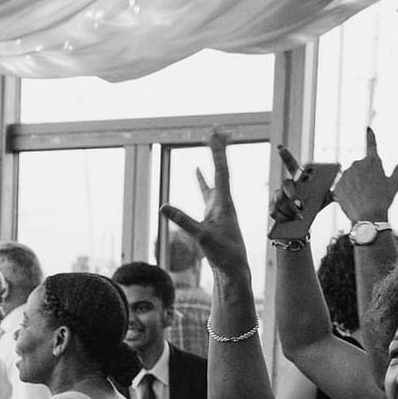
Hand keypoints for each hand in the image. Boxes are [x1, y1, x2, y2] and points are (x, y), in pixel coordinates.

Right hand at [161, 131, 246, 274]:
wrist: (234, 269)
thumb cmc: (223, 254)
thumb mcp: (202, 237)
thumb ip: (183, 221)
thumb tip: (162, 206)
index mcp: (224, 202)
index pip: (221, 171)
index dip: (217, 152)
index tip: (216, 134)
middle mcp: (223, 200)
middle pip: (220, 168)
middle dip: (217, 149)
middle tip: (216, 129)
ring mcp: (218, 206)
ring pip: (215, 176)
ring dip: (211, 159)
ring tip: (209, 142)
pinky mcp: (213, 214)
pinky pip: (206, 190)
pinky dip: (200, 179)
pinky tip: (195, 171)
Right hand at [271, 144, 338, 234]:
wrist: (302, 224)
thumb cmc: (314, 207)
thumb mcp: (324, 198)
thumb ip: (332, 191)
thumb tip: (342, 188)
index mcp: (298, 179)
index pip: (291, 165)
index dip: (285, 156)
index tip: (279, 147)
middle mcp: (286, 185)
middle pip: (285, 184)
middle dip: (292, 195)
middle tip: (301, 205)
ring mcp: (277, 196)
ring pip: (279, 200)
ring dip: (289, 210)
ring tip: (298, 218)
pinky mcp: (273, 208)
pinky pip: (273, 211)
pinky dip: (281, 217)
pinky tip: (288, 221)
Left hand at [332, 126, 397, 222]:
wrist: (368, 216)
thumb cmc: (384, 200)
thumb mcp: (395, 183)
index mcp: (373, 161)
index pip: (371, 144)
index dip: (370, 136)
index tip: (367, 128)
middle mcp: (358, 164)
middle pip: (359, 167)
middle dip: (362, 176)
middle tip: (368, 191)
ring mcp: (345, 174)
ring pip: (349, 177)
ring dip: (353, 184)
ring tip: (360, 197)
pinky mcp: (336, 184)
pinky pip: (340, 186)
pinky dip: (344, 192)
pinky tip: (351, 200)